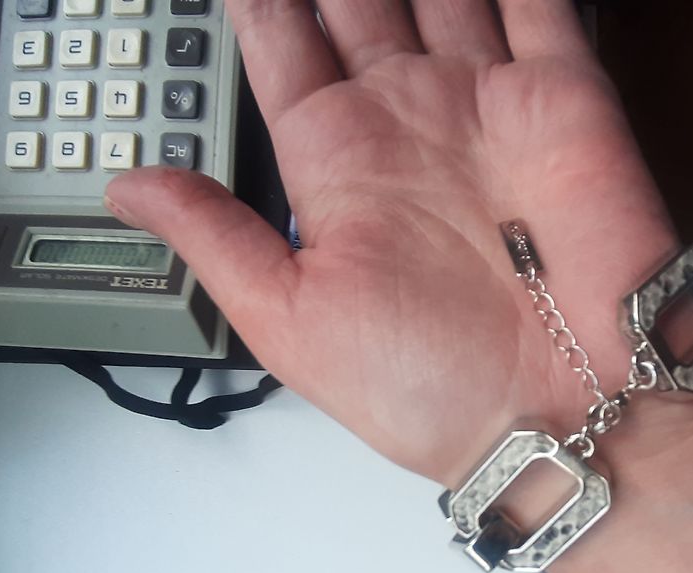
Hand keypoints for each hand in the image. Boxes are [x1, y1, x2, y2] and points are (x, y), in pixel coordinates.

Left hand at [105, 0, 680, 484]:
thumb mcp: (290, 320)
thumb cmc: (431, 387)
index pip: (285, 47)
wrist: (566, 412)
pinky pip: (536, 3)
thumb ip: (216, 238)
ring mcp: (486, 101)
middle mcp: (410, 120)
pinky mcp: (564, 96)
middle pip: (358, 1)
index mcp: (339, 163)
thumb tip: (126, 189)